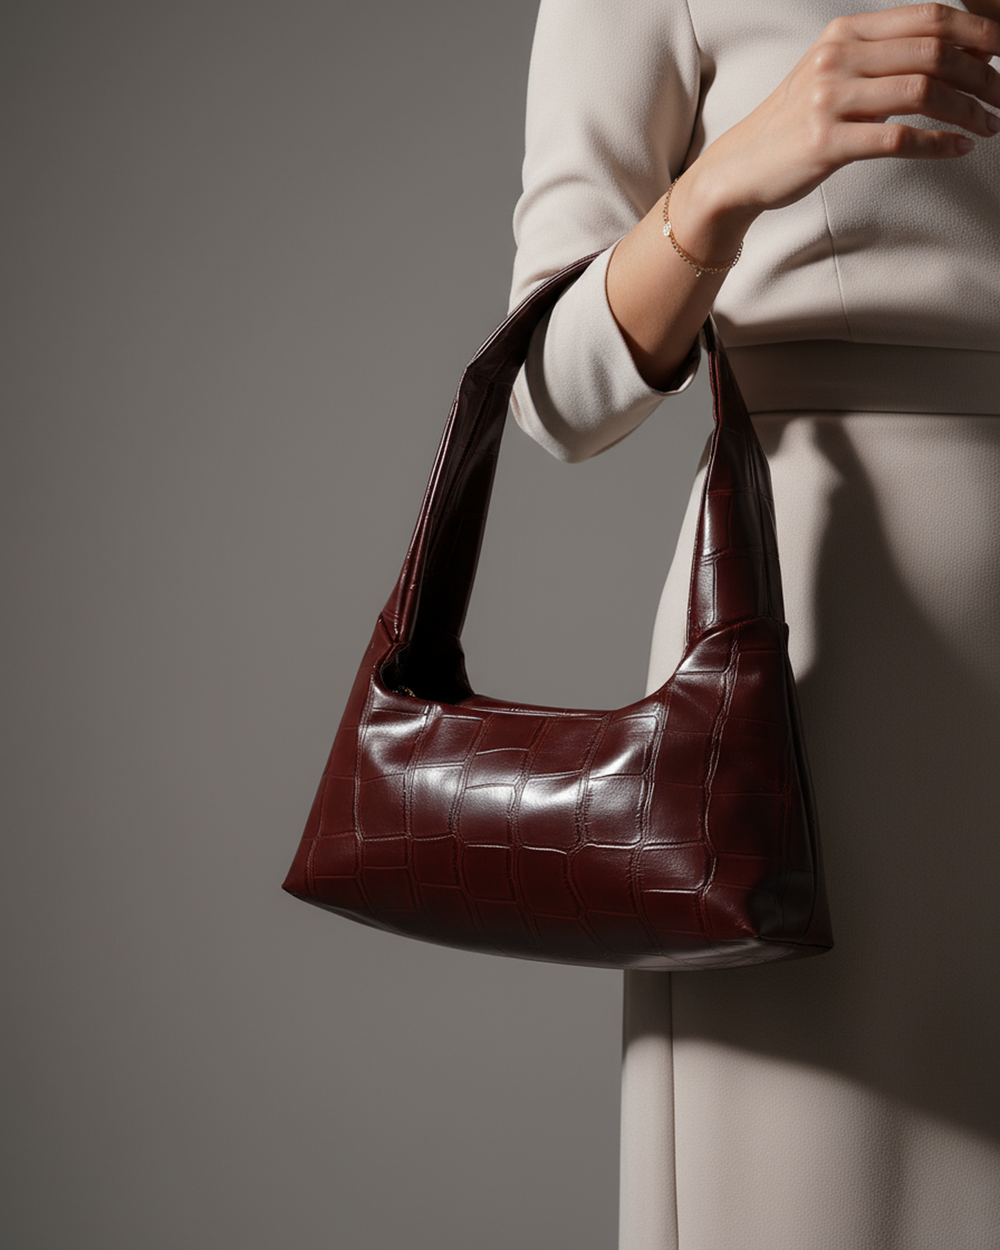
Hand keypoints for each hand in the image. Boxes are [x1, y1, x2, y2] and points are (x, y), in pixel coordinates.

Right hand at [685, 2, 999, 224]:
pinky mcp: (825, 142)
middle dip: (980, 75)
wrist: (740, 167)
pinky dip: (937, 144)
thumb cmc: (793, 124)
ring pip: (922, 93)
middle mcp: (837, 58)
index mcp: (845, 33)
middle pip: (932, 53)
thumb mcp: (833, 73)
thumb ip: (882, 58)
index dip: (976, 32)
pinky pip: (897, 138)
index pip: (927, 17)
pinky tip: (958, 148)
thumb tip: (952, 54)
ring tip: (988, 126)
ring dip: (966, 111)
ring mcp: (829, 99)